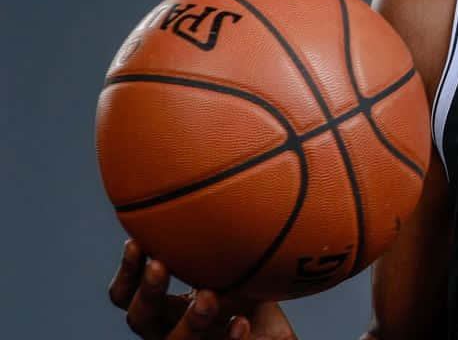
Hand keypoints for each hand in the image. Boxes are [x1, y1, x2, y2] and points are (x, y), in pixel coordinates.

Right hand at [108, 239, 297, 339]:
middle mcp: (170, 330)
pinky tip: (242, 324)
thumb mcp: (234, 263)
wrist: (275, 333)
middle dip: (148, 292)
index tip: (136, 242)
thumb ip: (220, 240)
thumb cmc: (249, 293)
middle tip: (161, 264)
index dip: (126, 273)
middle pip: (140, 319)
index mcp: (165, 308)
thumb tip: (222, 189)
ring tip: (209, 296)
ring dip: (189, 321)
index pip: (126, 296)